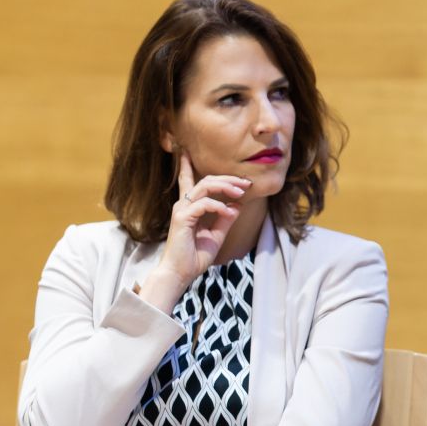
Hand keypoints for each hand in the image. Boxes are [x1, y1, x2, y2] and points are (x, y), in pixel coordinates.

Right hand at [151, 152, 249, 293]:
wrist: (180, 273)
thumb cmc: (194, 256)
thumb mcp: (216, 236)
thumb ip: (225, 220)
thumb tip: (237, 206)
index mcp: (190, 208)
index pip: (189, 181)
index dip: (187, 165)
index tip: (188, 152)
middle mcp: (184, 205)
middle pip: (206, 180)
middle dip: (228, 178)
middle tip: (246, 183)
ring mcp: (182, 210)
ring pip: (205, 186)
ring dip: (225, 187)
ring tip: (241, 193)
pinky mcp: (182, 218)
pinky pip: (204, 204)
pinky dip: (219, 206)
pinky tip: (229, 212)